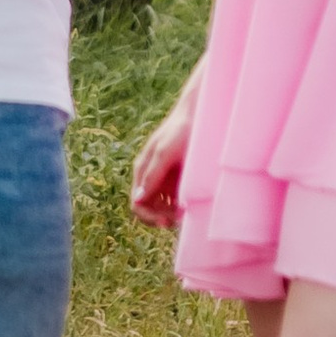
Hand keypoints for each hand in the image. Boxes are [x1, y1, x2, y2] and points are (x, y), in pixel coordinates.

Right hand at [128, 83, 196, 228]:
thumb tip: (138, 199)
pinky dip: (179, 205)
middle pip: (149, 208)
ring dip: (171, 213)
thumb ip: (152, 175)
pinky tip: (190, 205)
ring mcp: (163, 177)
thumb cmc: (180, 130)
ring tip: (187, 213)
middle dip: (161, 216)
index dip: (148, 217)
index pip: (137, 203)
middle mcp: (150, 176)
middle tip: (180, 219)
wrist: (198, 114)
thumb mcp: (165, 152)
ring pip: (162, 206)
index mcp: (142, 170)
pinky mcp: (176, 177)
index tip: (166, 221)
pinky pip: (173, 198)